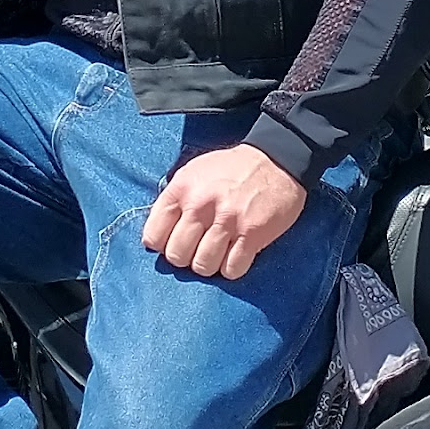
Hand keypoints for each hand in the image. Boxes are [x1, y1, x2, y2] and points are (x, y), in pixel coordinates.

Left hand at [141, 144, 307, 280]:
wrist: (277, 159)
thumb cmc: (231, 170)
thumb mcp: (193, 173)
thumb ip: (174, 201)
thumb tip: (157, 237)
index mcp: (182, 189)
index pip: (153, 236)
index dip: (162, 245)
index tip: (174, 242)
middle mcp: (201, 204)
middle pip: (177, 256)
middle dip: (186, 258)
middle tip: (198, 249)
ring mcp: (228, 220)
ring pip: (203, 266)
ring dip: (209, 264)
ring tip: (217, 252)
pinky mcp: (253, 234)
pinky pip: (232, 269)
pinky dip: (232, 268)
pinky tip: (235, 255)